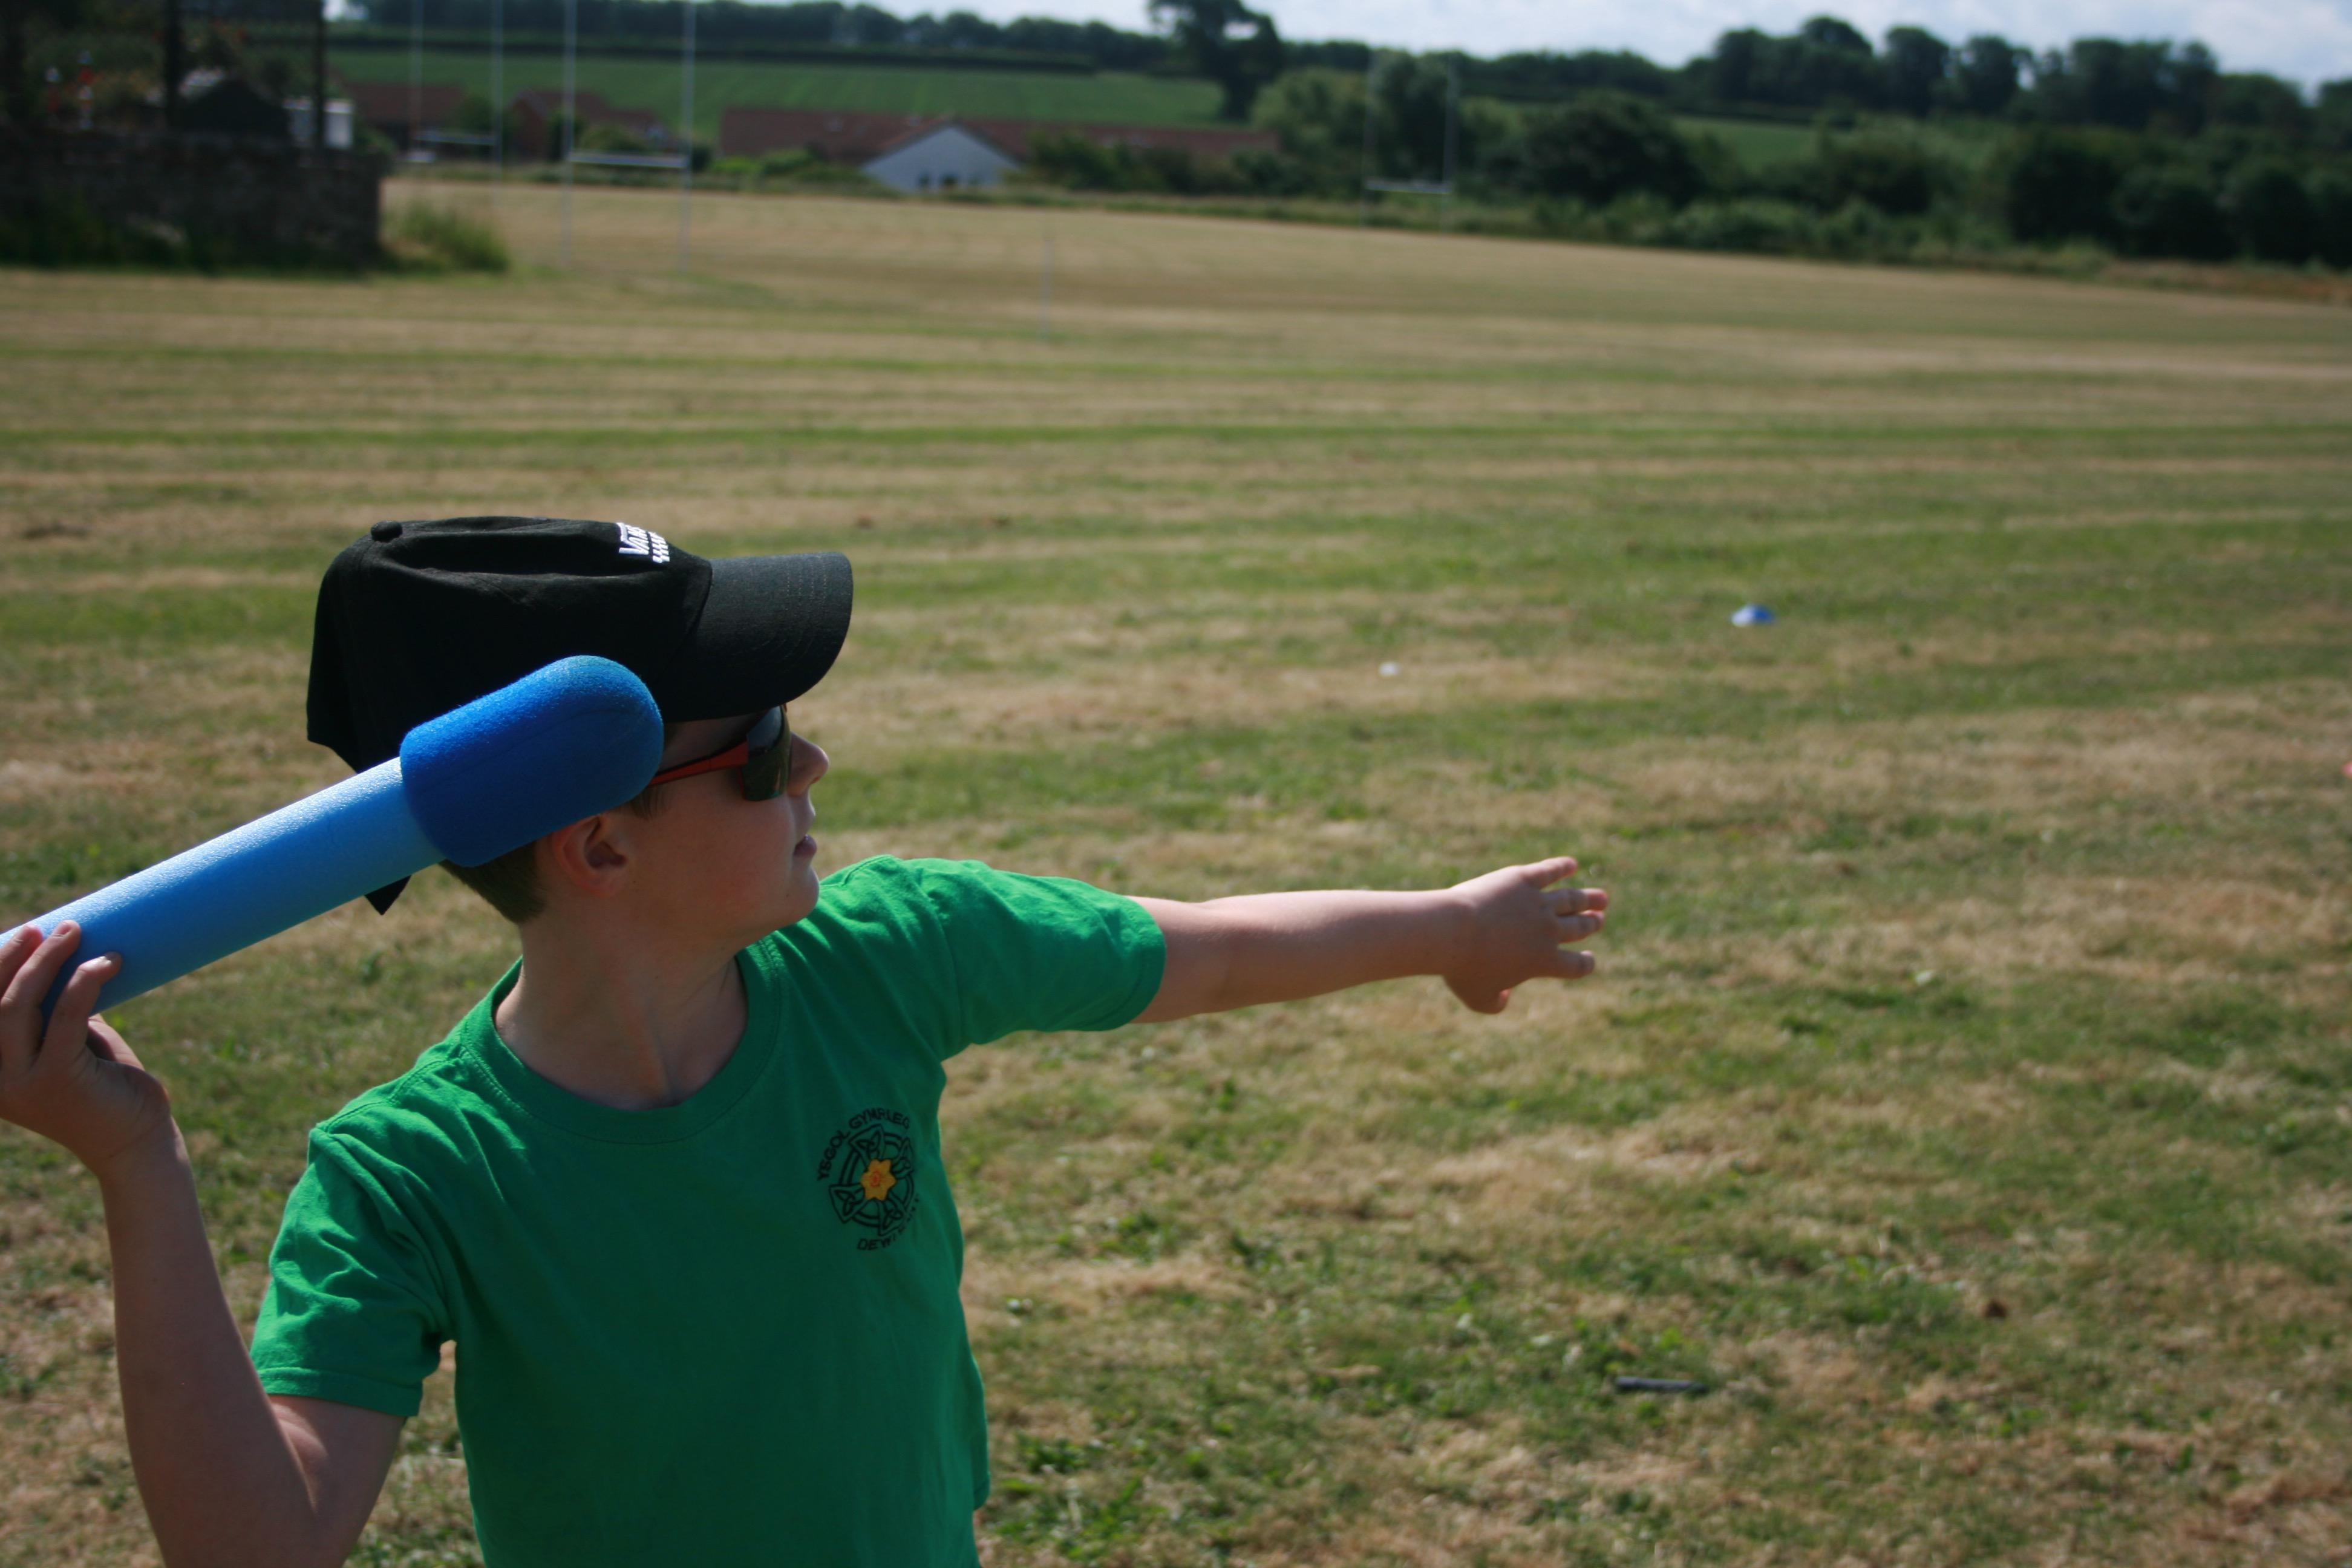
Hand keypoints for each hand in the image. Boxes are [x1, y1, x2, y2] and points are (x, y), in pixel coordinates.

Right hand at [0, 921, 175, 1179]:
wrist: (139, 1141)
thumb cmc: (109, 1090)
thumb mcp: (70, 1047)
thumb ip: (53, 1017)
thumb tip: (59, 962)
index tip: (23, 932)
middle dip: (16, 958)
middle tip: (49, 928)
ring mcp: (22, 1083)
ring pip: (20, 1006)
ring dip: (47, 961)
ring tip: (75, 932)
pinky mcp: (58, 1080)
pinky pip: (67, 1016)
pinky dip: (84, 981)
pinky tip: (109, 961)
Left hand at [1441, 857, 1607, 1014]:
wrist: (1451, 932)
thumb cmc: (1463, 969)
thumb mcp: (1478, 998)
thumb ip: (1495, 1004)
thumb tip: (1504, 998)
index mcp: (1543, 962)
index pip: (1576, 966)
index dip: (1586, 964)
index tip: (1589, 959)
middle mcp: (1547, 931)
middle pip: (1579, 928)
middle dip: (1591, 924)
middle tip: (1599, 919)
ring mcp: (1537, 903)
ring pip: (1571, 899)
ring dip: (1588, 898)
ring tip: (1601, 898)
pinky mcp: (1522, 879)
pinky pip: (1549, 871)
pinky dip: (1562, 866)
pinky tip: (1571, 865)